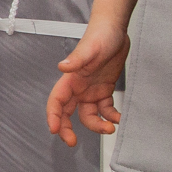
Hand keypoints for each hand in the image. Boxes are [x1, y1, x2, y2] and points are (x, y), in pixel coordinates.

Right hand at [47, 22, 128, 146]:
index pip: (56, 101)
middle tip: (72, 142)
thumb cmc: (101, 35)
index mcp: (71, 79)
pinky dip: (110, 116)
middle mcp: (78, 87)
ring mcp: (91, 89)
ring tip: (110, 128)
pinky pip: (104, 108)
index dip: (53, 116)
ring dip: (97, 125)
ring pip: (88, 114)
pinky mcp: (104, 89)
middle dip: (67, 128)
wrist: (116, 29)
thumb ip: (77, 59)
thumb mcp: (90, 48)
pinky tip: (119, 118)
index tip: (55, 130)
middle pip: (67, 112)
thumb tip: (62, 67)